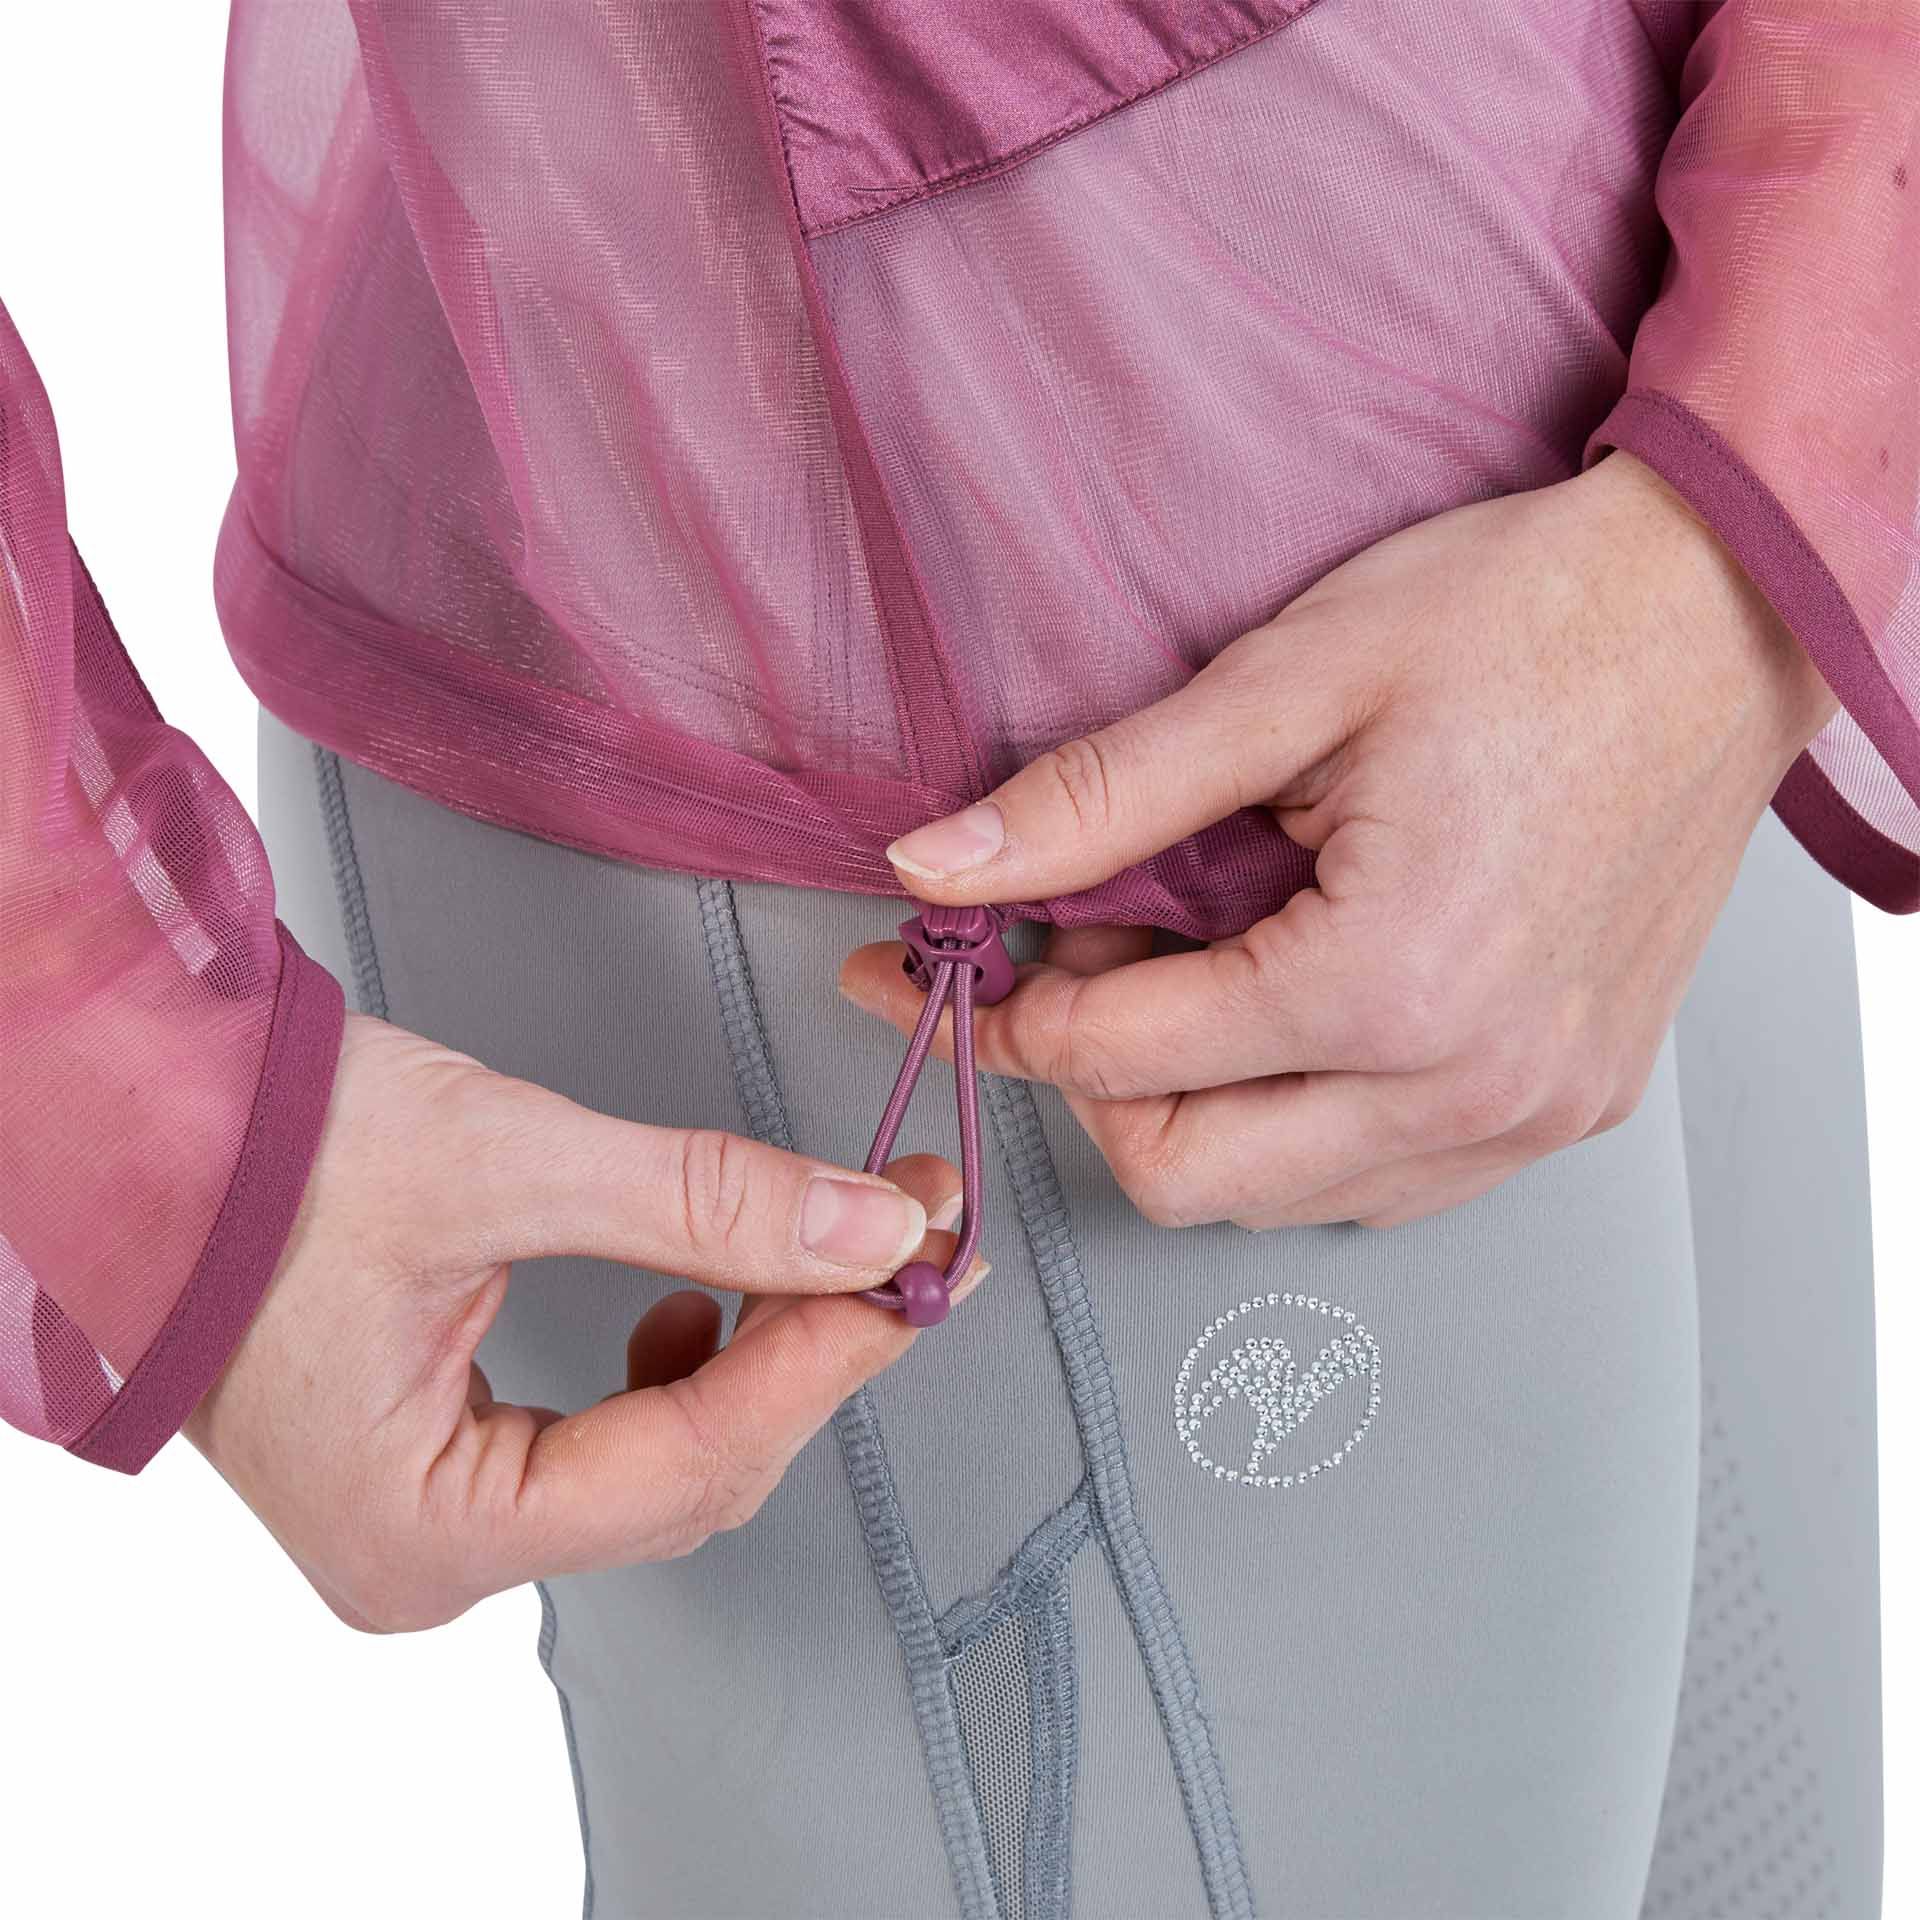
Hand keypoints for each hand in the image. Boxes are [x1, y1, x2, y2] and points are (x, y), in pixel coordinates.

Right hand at [187, 1014, 978, 1631]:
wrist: (142, 1124)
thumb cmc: (257, 1158)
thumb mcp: (504, 1162)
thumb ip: (702, 1201)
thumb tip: (865, 1228)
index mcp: (425, 1530)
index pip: (689, 1459)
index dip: (825, 1353)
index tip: (917, 1265)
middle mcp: (432, 1556)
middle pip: (692, 1476)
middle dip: (805, 1351)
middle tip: (894, 1243)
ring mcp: (438, 1517)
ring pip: (664, 1466)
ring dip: (754, 1358)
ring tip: (816, 1260)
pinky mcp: (448, 1460)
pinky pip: (611, 1447)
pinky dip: (681, 1370)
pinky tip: (698, 1304)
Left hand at [842, 452, 1835, 1229]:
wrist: (1726, 611)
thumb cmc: (1531, 620)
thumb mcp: (1289, 679)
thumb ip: (1100, 795)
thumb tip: (941, 863)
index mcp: (1391, 982)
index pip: (1119, 1057)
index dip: (1006, 1006)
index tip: (950, 955)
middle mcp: (1472, 1084)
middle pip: (1184, 1175)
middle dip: (1088, 1081)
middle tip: (1069, 961)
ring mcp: (1532, 1113)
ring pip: (1279, 1197)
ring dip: (1191, 1105)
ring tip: (1186, 965)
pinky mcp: (1570, 1105)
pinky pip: (1380, 1179)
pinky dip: (1294, 1122)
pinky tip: (1283, 1012)